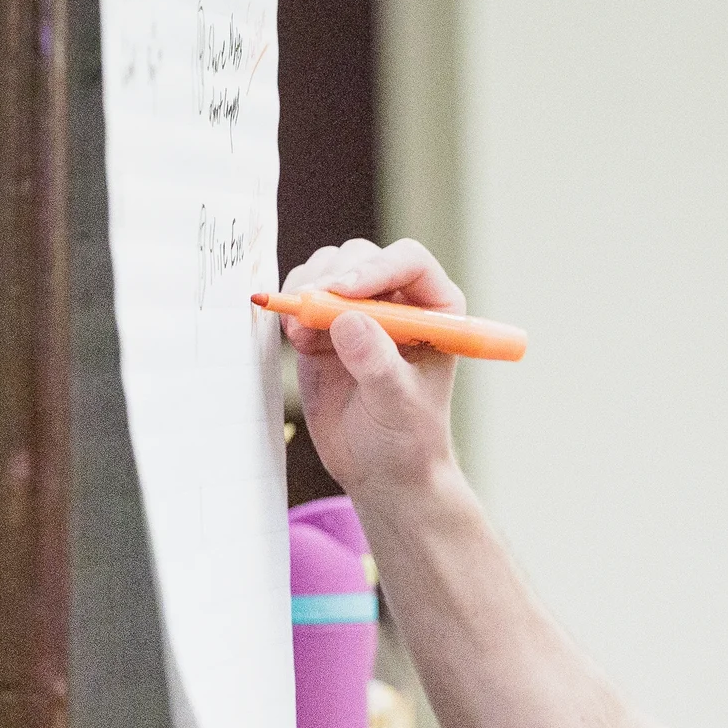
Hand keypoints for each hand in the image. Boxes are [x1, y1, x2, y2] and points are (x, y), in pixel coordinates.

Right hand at [280, 238, 462, 500]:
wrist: (382, 469)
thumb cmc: (407, 437)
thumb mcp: (397, 403)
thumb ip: (376, 362)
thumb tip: (346, 320)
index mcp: (436, 308)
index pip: (407, 262)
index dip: (373, 269)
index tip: (341, 291)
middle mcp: (399, 299)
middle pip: (360, 258)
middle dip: (330, 280)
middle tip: (307, 310)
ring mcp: (360, 310)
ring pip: (327, 269)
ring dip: (307, 292)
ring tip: (302, 335)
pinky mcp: (326, 326)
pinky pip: (302, 297)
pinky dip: (291, 310)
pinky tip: (298, 342)